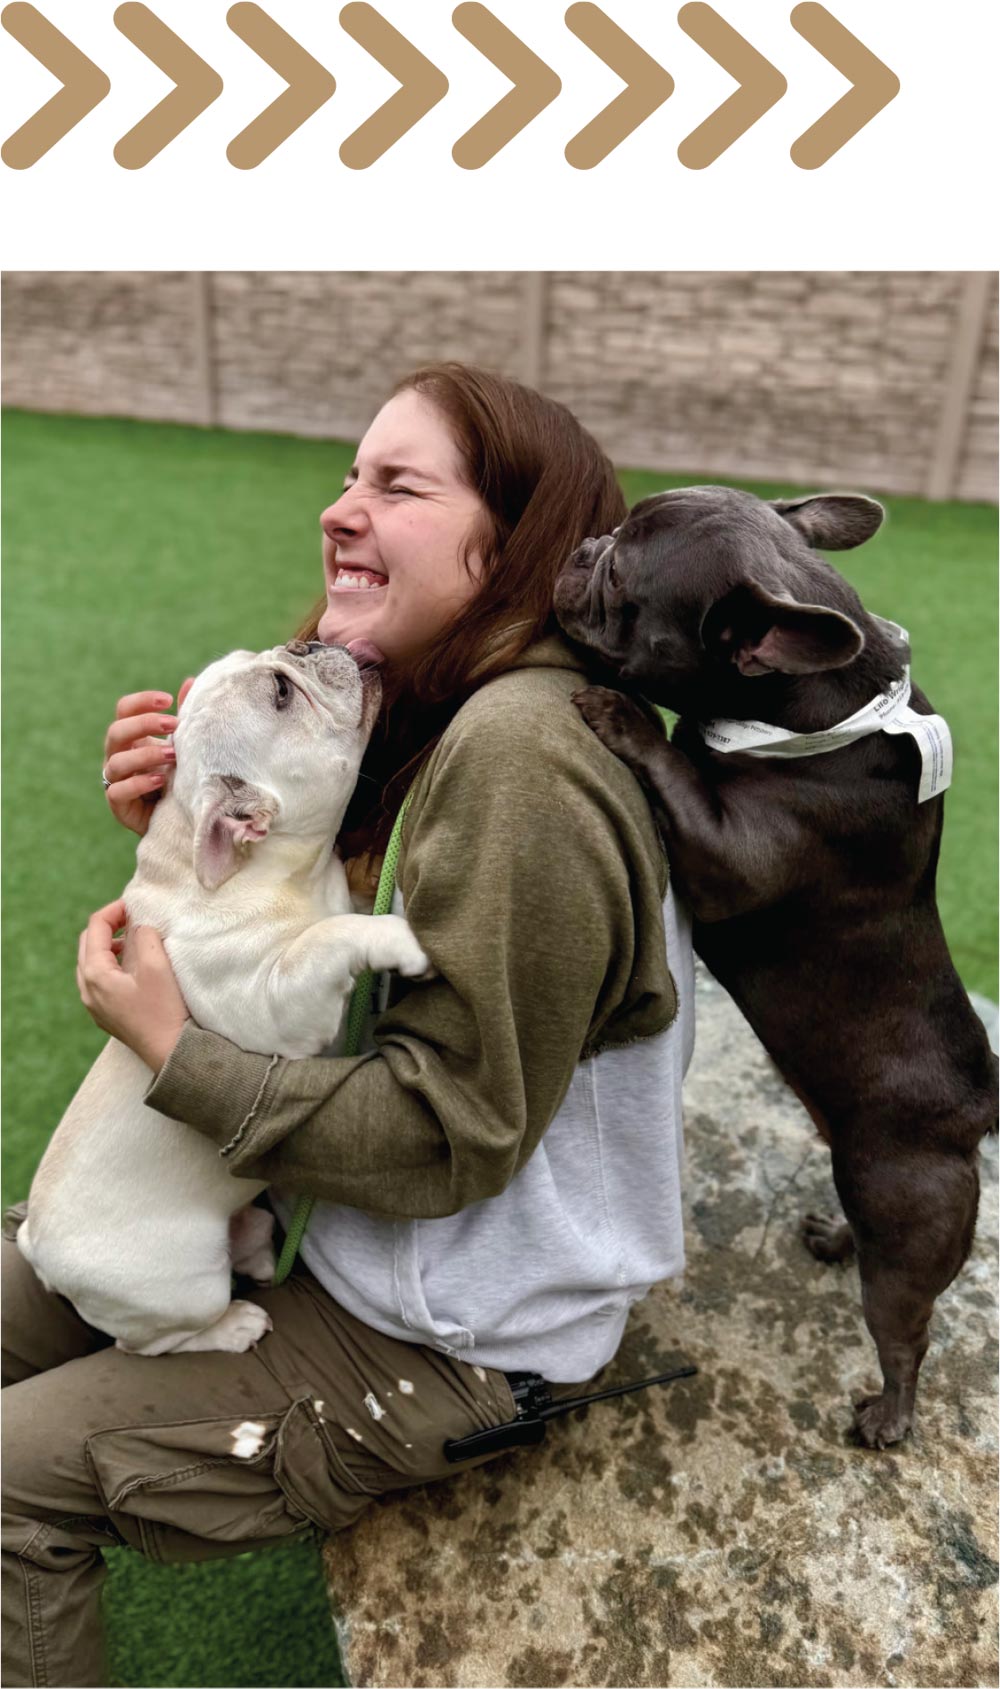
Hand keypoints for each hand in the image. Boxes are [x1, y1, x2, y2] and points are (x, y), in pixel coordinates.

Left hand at [76, 899, 190, 1072]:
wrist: (170, 1053)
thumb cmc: (164, 1010)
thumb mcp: (157, 966)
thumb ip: (145, 936)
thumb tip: (139, 924)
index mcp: (95, 974)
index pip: (95, 928)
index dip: (114, 910)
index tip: (134, 904)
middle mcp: (87, 989)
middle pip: (88, 944)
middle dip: (108, 927)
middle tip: (133, 918)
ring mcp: (93, 1004)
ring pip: (92, 963)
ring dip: (110, 945)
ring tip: (135, 940)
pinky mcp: (105, 1014)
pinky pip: (99, 980)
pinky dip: (112, 964)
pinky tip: (133, 966)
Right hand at [103, 677, 194, 834]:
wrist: (176, 816)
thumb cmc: (177, 775)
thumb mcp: (181, 746)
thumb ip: (183, 718)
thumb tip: (189, 681)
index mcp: (130, 737)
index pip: (124, 710)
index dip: (141, 702)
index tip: (167, 700)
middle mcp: (118, 755)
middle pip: (116, 732)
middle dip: (144, 724)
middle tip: (173, 724)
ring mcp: (115, 780)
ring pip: (117, 762)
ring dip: (146, 755)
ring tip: (173, 756)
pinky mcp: (118, 805)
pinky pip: (118, 791)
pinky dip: (139, 783)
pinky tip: (161, 780)